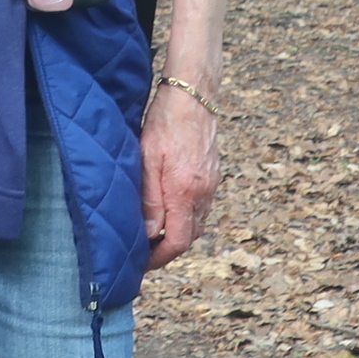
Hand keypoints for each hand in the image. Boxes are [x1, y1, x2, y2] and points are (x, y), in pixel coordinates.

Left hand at [142, 80, 221, 265]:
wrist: (194, 95)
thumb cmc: (165, 123)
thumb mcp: (148, 161)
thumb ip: (150, 200)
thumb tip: (150, 233)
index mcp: (185, 192)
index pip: (178, 242)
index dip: (160, 258)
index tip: (144, 262)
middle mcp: (203, 193)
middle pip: (190, 236)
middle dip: (169, 247)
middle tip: (146, 249)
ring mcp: (211, 184)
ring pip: (198, 222)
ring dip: (179, 231)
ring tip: (156, 230)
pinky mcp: (213, 174)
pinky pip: (202, 206)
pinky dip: (187, 214)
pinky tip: (171, 206)